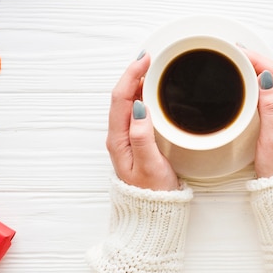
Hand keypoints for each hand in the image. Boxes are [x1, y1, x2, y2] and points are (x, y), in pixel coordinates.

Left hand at [105, 52, 179, 190]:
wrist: (153, 214)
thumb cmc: (152, 193)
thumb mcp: (149, 165)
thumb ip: (143, 137)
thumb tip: (140, 108)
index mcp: (119, 139)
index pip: (122, 98)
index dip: (132, 75)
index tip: (146, 60)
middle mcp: (120, 136)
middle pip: (123, 96)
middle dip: (134, 74)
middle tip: (151, 58)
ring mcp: (127, 138)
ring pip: (130, 103)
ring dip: (138, 83)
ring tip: (152, 69)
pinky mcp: (137, 142)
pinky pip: (137, 112)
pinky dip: (144, 96)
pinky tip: (154, 93)